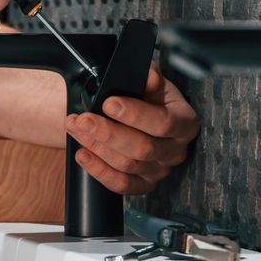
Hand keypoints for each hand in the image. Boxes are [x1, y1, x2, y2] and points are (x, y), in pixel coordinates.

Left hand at [65, 67, 199, 195]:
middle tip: (84, 119)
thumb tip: (149, 76)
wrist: (139, 115)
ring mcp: (161, 171)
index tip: (109, 103)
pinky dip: (99, 171)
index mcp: (184, 122)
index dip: (135, 114)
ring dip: (96, 147)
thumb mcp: (152, 81)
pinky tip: (83, 154)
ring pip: (128, 165)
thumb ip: (151, 75)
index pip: (163, 122)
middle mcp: (176, 150)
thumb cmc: (148, 97)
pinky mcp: (144, 185)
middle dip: (108, 133)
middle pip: (143, 148)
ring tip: (76, 128)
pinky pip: (122, 185)